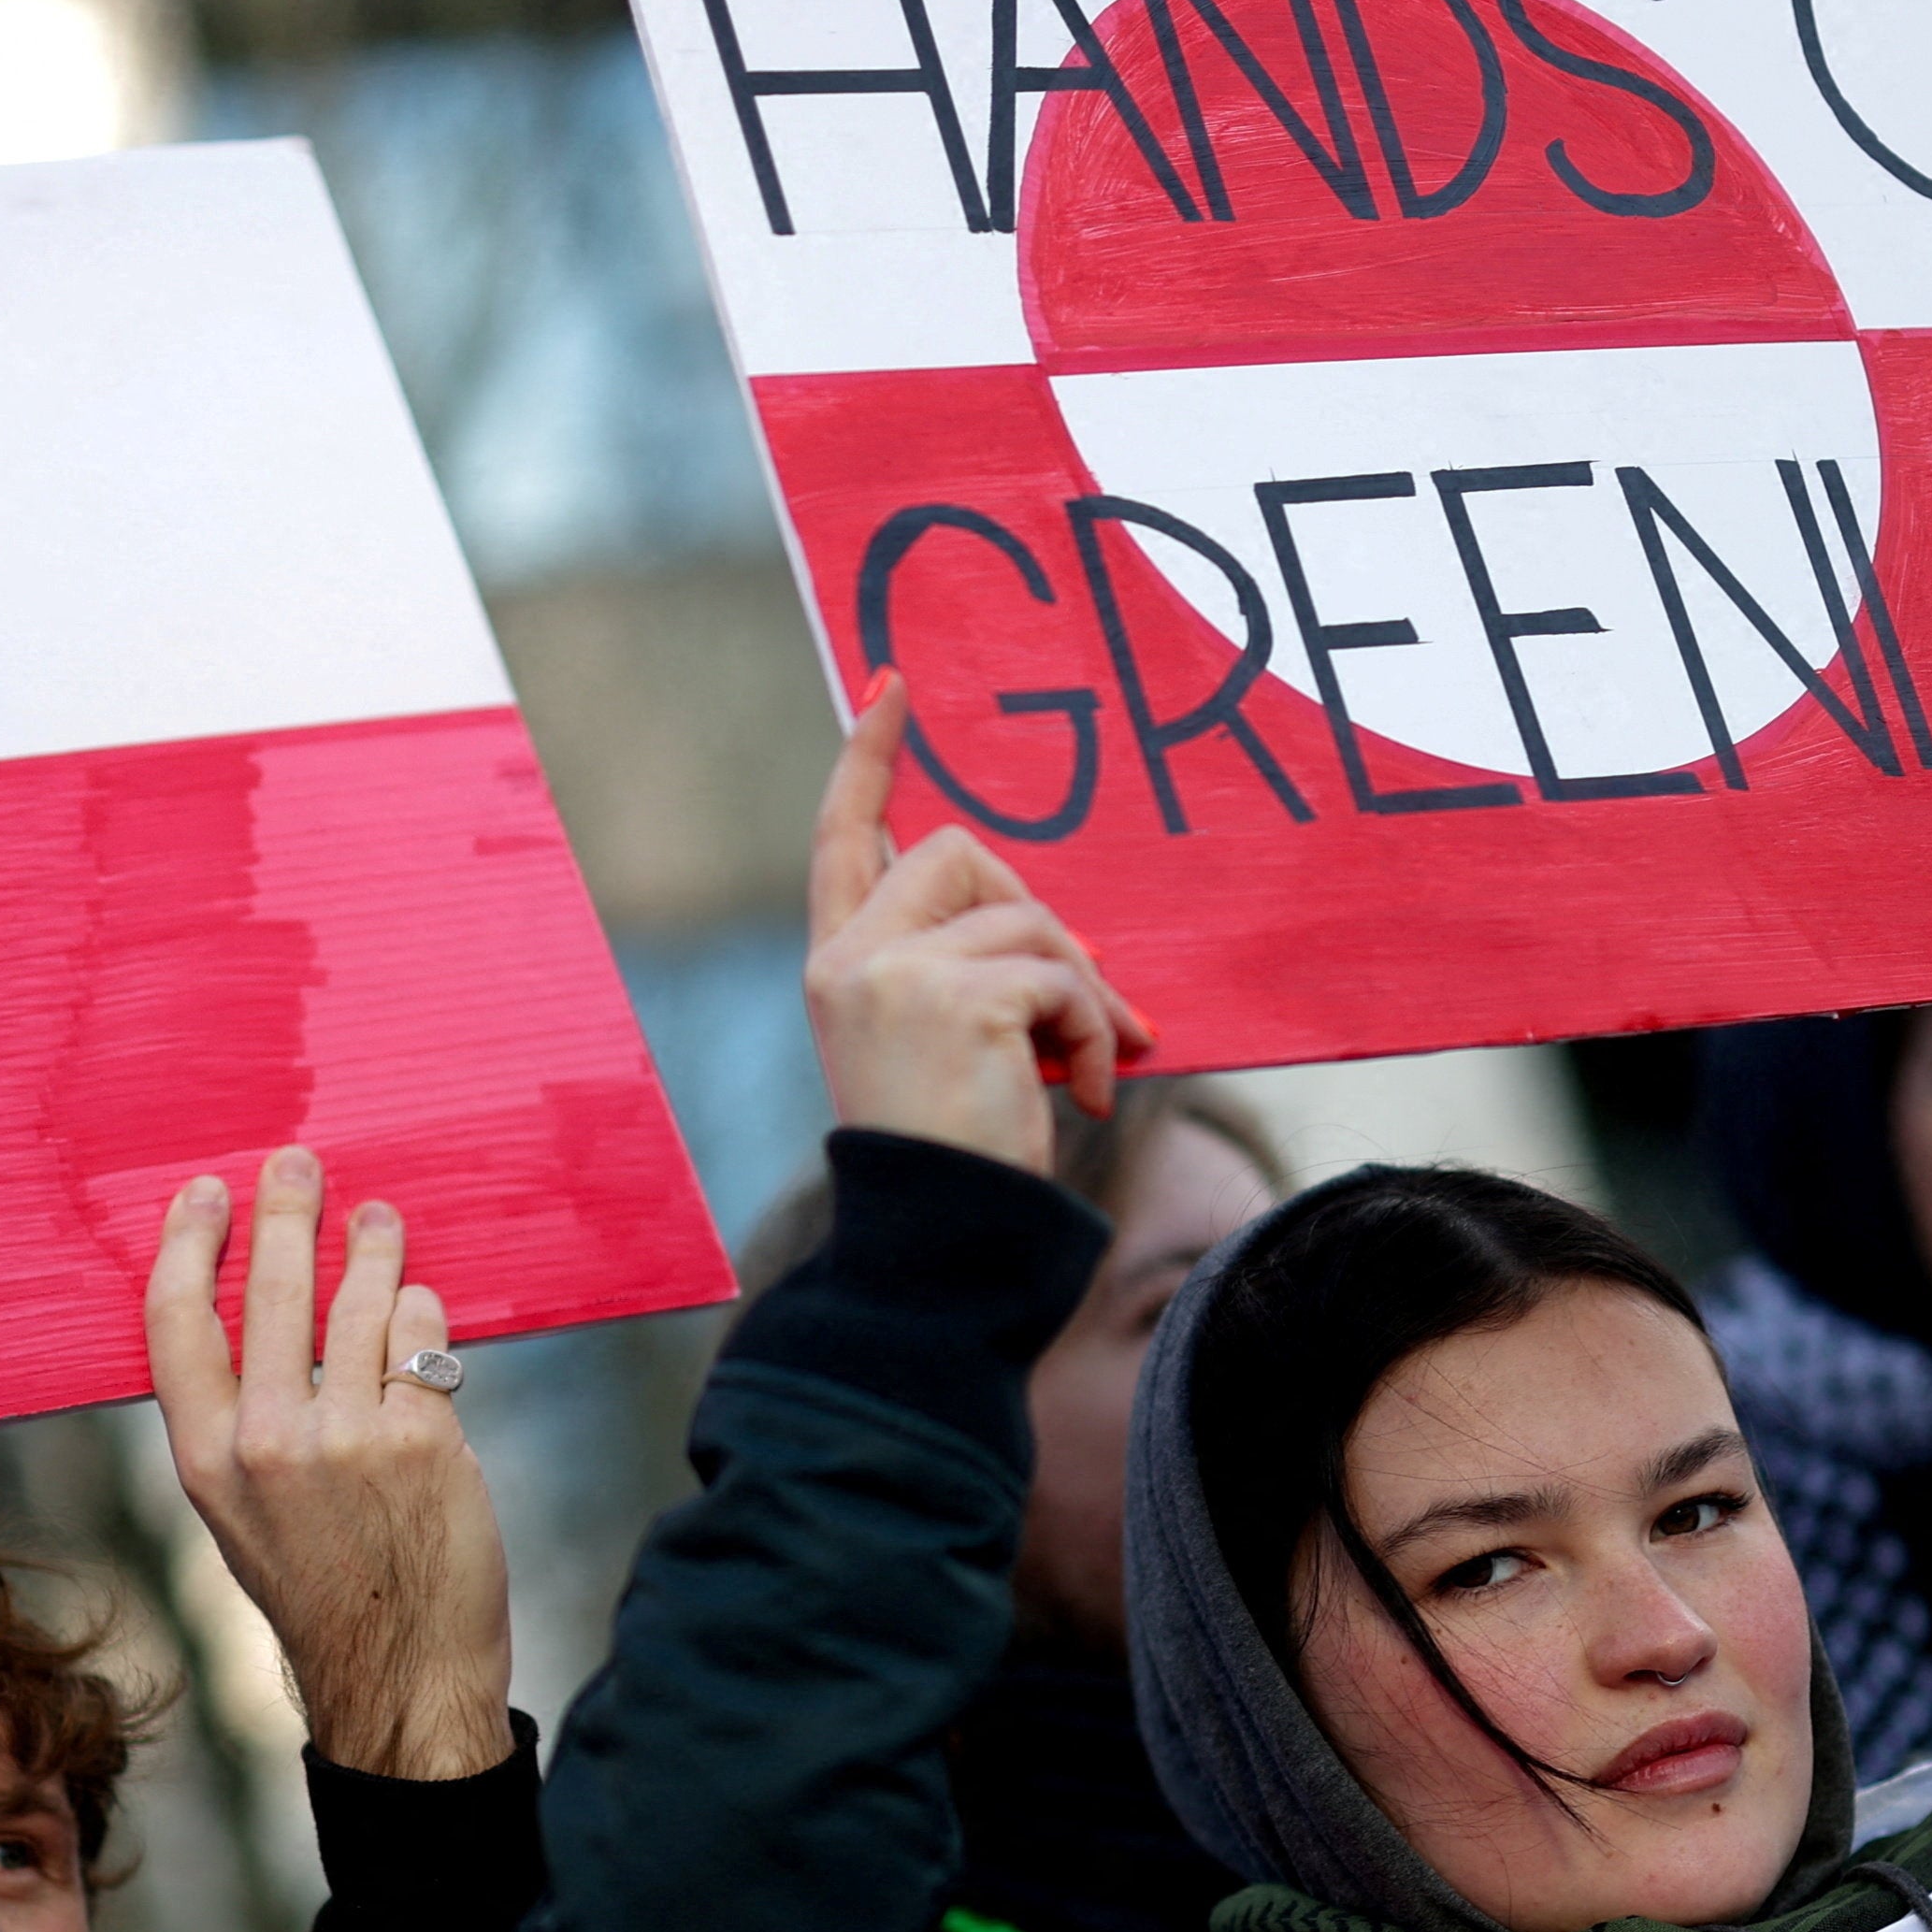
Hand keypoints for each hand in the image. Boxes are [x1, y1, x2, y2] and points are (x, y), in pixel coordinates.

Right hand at [140, 1151, 516, 1781]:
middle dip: (288, 1210)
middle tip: (298, 1162)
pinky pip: (423, 1340)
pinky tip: (420, 1303)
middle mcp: (268, 1443)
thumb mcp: (241, 1516)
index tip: (204, 1193)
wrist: (402, 1675)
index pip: (175, 1320)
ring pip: (361, 1301)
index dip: (188, 1243)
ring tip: (377, 1220)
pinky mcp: (425, 1439)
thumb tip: (251, 1314)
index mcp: (205, 1459)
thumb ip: (236, 1424)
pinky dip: (424, 1314)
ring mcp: (349, 1438)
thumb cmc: (322, 1589)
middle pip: (273, 1289)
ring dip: (372, 1246)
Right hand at [802, 674, 1154, 1176]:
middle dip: (1030, 908)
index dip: (868, 761)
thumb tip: (1043, 926)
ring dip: (1081, 990)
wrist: (941, 1243)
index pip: (842, 838)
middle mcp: (851, 959)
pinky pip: (1061, 977)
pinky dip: (1094, 1032)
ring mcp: (896, 973)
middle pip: (955, 852)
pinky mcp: (956, 997)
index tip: (894, 688)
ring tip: (1092, 1064)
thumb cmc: (952, 1164)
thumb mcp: (938, 1052)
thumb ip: (960, 974)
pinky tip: (1085, 1092)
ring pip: (1025, 914)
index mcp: (837, 968)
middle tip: (1081, 989)